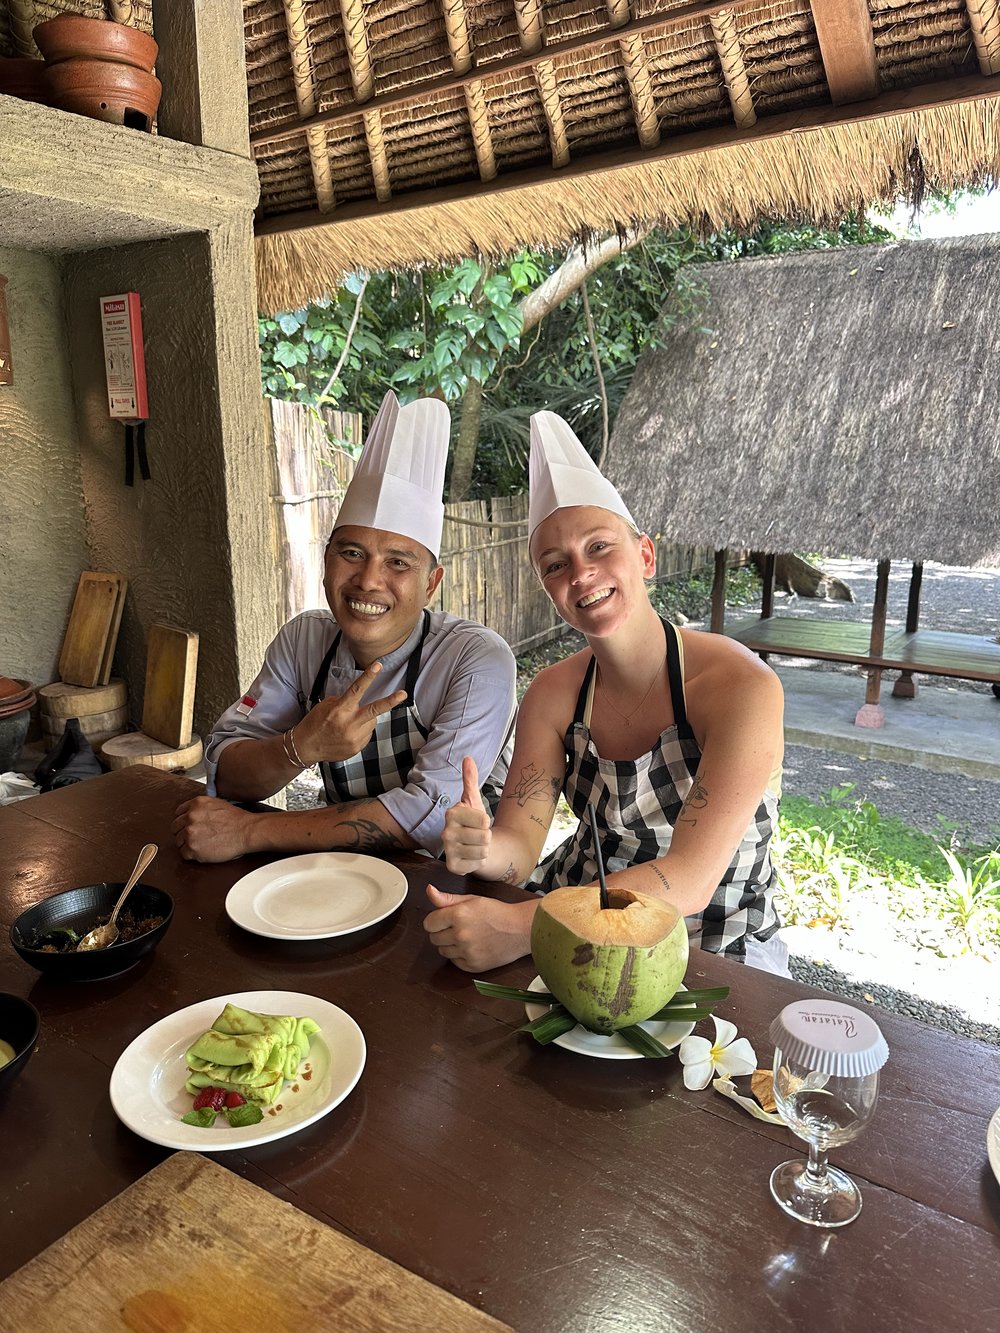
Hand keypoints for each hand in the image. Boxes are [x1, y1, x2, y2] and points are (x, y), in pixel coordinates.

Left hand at [172, 795, 257, 862]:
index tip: (188, 826)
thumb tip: (192, 812)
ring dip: (187, 844)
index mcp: (196, 804)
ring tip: (201, 845)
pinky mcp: (192, 848)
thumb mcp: (216, 803)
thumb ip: (201, 807)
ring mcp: (190, 833)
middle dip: (183, 833)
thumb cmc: (237, 820)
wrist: (246, 831)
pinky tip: (203, 852)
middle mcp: (190, 817)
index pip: (178, 813)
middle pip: (175, 828)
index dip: (184, 821)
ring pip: (178, 841)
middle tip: (195, 837)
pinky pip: (184, 854)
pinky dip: (191, 855)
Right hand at [292, 660, 406, 765]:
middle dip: (390, 701)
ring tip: (349, 724)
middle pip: (375, 709)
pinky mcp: (357, 747)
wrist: (306, 747)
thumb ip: (344, 702)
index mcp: (340, 709)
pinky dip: (361, 731)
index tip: (378, 665)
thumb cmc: (315, 723)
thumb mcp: (326, 706)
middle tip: (403, 694)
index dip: (369, 676)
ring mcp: (354, 737)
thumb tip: (359, 701)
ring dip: (365, 719)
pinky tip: (347, 734)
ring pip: (371, 722)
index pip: (357, 689)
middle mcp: (349, 723)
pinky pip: (366, 734)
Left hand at [422, 886, 536, 971]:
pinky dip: (459, 956)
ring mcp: (466, 952)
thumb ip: (447, 899)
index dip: (435, 920)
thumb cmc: (497, 912)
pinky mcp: (473, 965)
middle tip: (457, 927)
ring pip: (442, 951)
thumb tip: (429, 890)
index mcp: (458, 915)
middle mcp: (460, 934)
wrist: (520, 929)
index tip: (444, 919)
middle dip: (441, 932)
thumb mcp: (472, 900)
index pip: (429, 923)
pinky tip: (471, 947)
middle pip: (433, 938)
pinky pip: (454, 962)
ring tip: (466, 937)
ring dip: (449, 945)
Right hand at [441, 756, 491, 874]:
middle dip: (486, 836)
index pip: (483, 818)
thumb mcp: (474, 800)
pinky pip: (477, 863)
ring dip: (483, 848)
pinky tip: (471, 856)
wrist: (474, 845)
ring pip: (482, 849)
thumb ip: (470, 779)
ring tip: (476, 845)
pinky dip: (478, 861)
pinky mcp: (453, 866)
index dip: (486, 821)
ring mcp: (448, 850)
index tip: (478, 821)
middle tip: (477, 835)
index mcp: (451, 813)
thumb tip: (467, 758)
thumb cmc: (475, 822)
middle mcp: (446, 832)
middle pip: (484, 835)